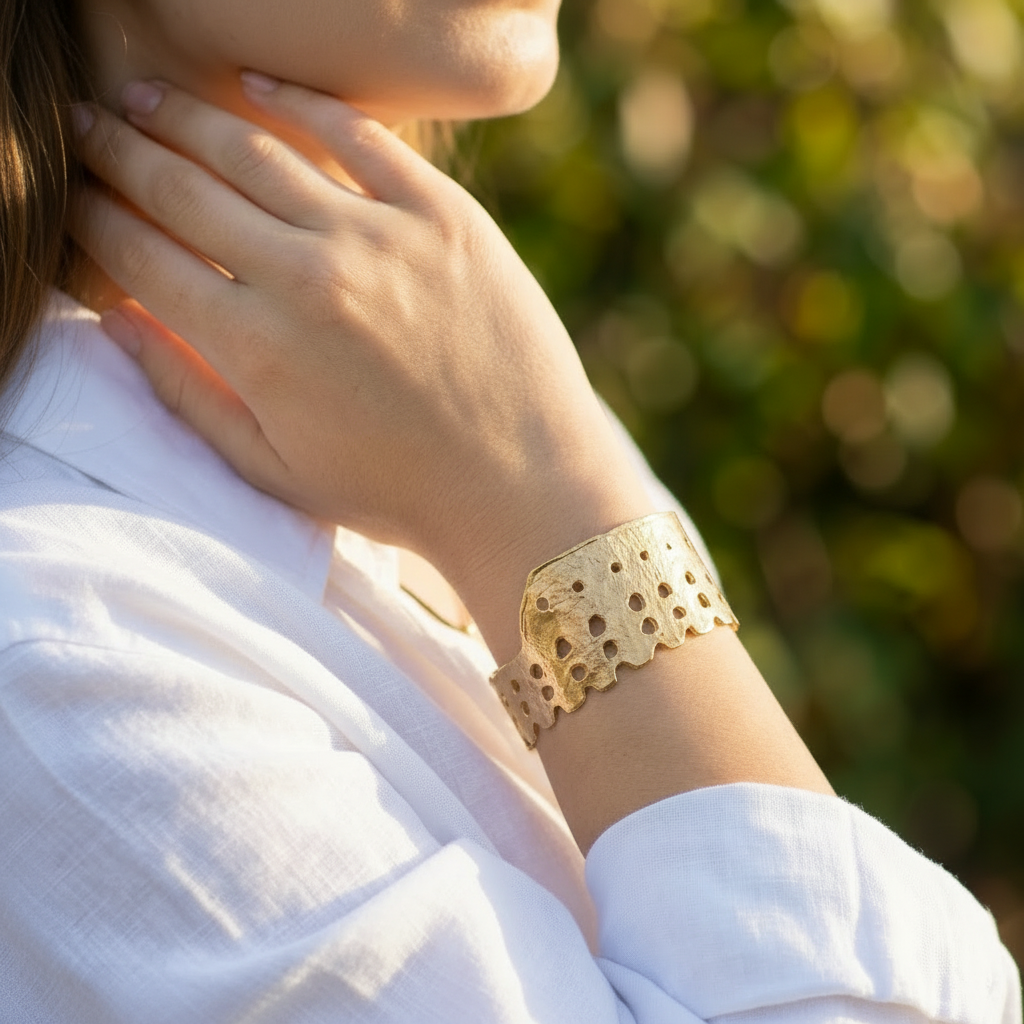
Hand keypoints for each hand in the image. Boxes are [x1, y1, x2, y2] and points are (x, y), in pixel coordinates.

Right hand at [73, 77, 649, 656]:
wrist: (522, 485)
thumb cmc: (395, 491)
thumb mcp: (274, 469)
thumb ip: (188, 395)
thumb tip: (116, 322)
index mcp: (255, 349)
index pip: (140, 258)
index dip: (90, 218)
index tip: (70, 196)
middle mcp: (306, 279)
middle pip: (181, 189)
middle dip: (117, 151)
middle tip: (84, 126)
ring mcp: (379, 238)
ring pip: (254, 151)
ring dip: (185, 118)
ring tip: (146, 98)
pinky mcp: (444, 215)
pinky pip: (356, 136)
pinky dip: (297, 103)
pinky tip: (253, 87)